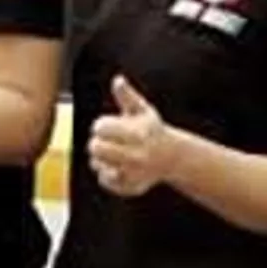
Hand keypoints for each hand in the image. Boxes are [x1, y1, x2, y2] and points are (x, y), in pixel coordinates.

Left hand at [89, 76, 177, 197]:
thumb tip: (117, 80)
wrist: (170, 157)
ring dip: (99, 158)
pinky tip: (115, 167)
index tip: (107, 126)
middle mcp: (137, 155)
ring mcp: (133, 173)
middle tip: (103, 142)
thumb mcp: (142, 110)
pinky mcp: (129, 186)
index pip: (101, 127)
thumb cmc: (152, 129)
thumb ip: (127, 96)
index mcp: (138, 133)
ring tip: (111, 154)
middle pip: (95, 148)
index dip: (100, 125)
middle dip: (96, 143)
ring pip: (97, 165)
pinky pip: (103, 180)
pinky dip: (105, 173)